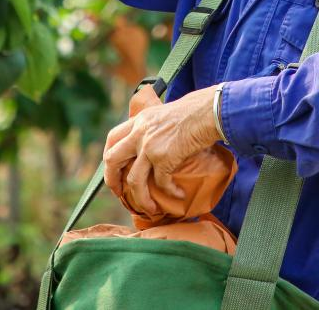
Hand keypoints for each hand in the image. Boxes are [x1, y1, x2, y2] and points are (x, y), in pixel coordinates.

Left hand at [103, 85, 222, 214]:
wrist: (210, 111)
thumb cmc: (195, 111)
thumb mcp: (166, 114)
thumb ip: (154, 127)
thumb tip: (155, 143)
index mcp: (139, 120)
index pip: (112, 138)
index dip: (108, 156)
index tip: (114, 170)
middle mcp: (140, 132)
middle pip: (112, 159)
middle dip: (112, 180)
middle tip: (119, 193)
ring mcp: (150, 145)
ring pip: (134, 180)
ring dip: (141, 198)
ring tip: (150, 208)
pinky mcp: (164, 157)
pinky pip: (161, 183)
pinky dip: (170, 193)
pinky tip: (179, 195)